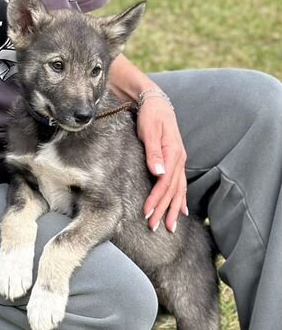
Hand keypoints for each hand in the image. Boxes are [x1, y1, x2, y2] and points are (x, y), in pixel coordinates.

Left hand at [137, 95, 187, 231]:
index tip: (147, 213)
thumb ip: (153, 152)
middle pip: (173, 190)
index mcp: (173, 153)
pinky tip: (181, 211)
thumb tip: (158, 172)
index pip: (165, 182)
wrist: (156, 102)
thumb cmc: (150, 115)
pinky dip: (181, 199)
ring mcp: (180, 161)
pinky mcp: (176, 162)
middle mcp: (179, 159)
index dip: (156, 199)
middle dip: (164, 210)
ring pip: (178, 190)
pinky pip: (181, 184)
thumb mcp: (149, 130)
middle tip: (155, 227)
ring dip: (173, 209)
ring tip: (170, 227)